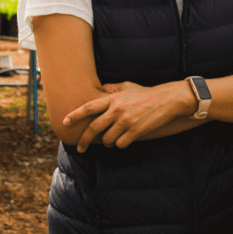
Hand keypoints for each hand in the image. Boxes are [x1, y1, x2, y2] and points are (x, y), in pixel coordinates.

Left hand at [62, 81, 190, 152]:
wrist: (167, 99)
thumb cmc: (147, 93)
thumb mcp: (128, 86)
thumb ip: (113, 88)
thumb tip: (100, 89)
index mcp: (113, 98)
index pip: (89, 107)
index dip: (75, 115)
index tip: (65, 122)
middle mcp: (117, 110)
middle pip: (94, 128)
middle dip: (84, 140)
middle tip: (80, 147)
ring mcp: (126, 122)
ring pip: (107, 140)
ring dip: (108, 143)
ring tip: (112, 140)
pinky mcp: (136, 131)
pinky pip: (121, 144)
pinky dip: (121, 145)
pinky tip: (125, 140)